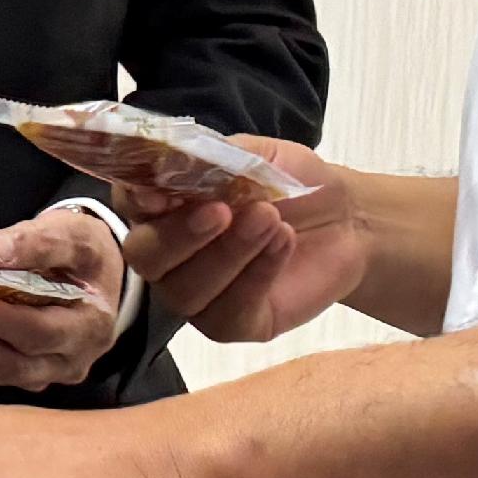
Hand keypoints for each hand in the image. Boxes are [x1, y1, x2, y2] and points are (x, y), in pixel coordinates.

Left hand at [0, 204, 126, 389]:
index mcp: (91, 325)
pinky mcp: (27, 374)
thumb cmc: (84, 256)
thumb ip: (39, 242)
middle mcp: (72, 358)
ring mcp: (49, 371)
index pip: (45, 330)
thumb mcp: (74, 235)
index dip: (4, 322)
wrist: (94, 276)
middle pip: (17, 362)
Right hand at [118, 137, 367, 342]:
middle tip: (222, 211)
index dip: (136, 199)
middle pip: (144, 257)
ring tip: (271, 220)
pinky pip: (227, 311)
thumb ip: (213, 158)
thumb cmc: (292, 183)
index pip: (129, 201)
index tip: (160, 194)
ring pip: (185, 290)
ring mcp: (196, 293)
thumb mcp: (257, 155)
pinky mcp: (231, 322)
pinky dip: (256, 274)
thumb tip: (172, 162)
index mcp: (164, 205)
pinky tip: (283, 243)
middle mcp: (168, 253)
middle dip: (179, 236)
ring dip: (228, 253)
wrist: (348, 220)